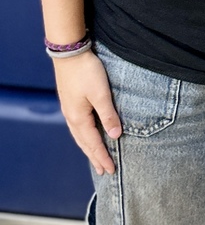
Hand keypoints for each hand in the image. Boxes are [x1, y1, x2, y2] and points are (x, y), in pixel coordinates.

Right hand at [53, 51, 121, 175]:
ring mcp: (70, 110)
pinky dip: (84, 136)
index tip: (111, 170)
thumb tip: (115, 135)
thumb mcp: (100, 93)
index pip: (93, 144)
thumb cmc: (86, 71)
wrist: (70, 53)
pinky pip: (78, 127)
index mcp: (79, 118)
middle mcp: (72, 117)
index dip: (102, 157)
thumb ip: (108, 114)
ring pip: (80, 136)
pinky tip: (88, 134)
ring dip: (89, 148)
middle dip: (95, 157)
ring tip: (95, 158)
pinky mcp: (71, 102)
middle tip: (103, 171)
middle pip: (84, 143)